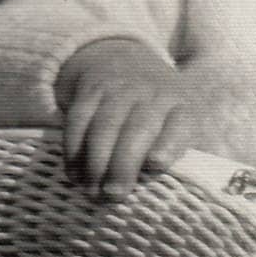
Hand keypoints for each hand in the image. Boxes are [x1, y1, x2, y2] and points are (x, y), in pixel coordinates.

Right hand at [56, 39, 196, 199]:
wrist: (123, 61)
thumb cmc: (157, 111)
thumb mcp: (178, 121)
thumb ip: (177, 152)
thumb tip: (178, 194)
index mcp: (181, 106)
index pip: (180, 124)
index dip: (169, 144)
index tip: (156, 165)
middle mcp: (152, 95)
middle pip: (139, 128)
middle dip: (124, 164)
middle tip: (114, 195)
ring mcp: (120, 90)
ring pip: (106, 126)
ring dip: (96, 162)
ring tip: (93, 191)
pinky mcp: (90, 92)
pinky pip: (79, 120)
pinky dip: (74, 149)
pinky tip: (75, 173)